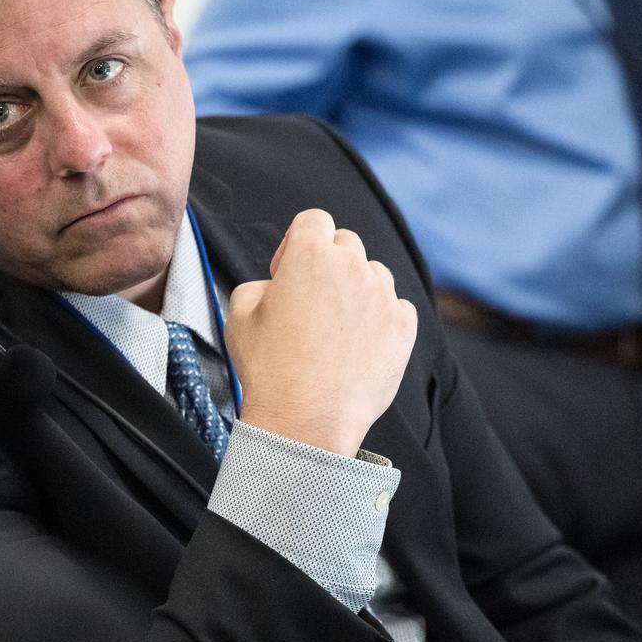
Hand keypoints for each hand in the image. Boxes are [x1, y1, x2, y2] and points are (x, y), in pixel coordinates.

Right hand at [225, 209, 416, 456]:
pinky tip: (360, 343)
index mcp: (310, 255)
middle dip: (329, 264)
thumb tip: (277, 288)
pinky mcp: (403, 328)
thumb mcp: (239, 314)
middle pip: (346, 244)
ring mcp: (383, 297)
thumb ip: (260, 285)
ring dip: (357, 290)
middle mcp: (352, 268)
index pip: (313, 220)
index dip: (297, 242)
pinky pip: (397, 307)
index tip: (288, 269)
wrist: (304, 420)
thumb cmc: (270, 369)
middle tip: (311, 300)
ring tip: (337, 326)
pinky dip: (382, 318)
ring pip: (374, 274)